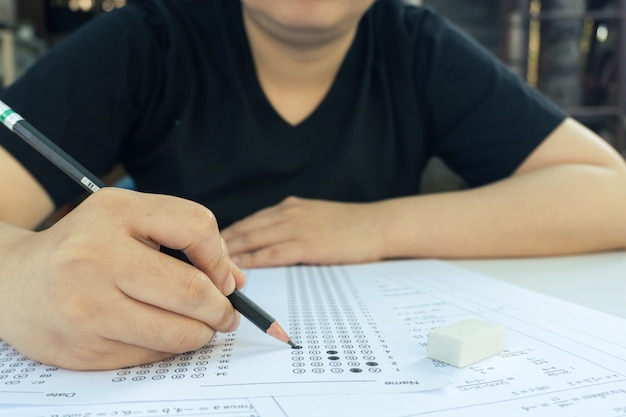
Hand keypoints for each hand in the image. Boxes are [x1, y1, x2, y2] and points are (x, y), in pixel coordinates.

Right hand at [0, 188, 244, 369]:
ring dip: (202, 333)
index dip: (221, 257)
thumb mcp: (128, 221)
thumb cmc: (84, 247)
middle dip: (221, 309)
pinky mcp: (85, 348)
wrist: (14, 282)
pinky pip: (153, 355)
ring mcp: (88, 306)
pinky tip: (162, 334)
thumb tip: (236, 281)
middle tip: (226, 314)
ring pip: (178, 331)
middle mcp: (96, 256)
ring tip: (200, 326)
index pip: (196, 227)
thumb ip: (185, 239)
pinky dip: (170, 348)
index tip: (224, 277)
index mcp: (114, 212)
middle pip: (192, 290)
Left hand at [221, 196, 384, 267]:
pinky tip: (238, 269)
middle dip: (217, 244)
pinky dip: (253, 261)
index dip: (225, 234)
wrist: (378, 225)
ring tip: (207, 265)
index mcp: (289, 208)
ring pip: (254, 239)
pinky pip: (273, 253)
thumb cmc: (350, 226)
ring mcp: (297, 227)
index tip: (205, 245)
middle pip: (244, 229)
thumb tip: (267, 242)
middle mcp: (288, 213)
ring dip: (229, 253)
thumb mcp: (315, 217)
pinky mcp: (308, 244)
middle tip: (194, 256)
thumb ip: (291, 225)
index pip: (249, 221)